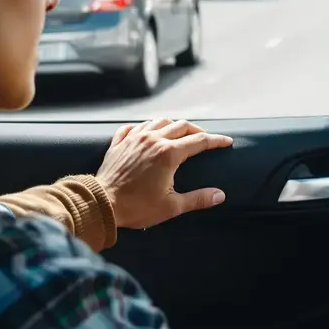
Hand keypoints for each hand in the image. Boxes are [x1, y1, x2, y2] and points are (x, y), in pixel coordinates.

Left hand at [95, 119, 232, 229]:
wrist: (102, 204)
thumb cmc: (136, 207)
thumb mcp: (172, 206)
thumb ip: (198, 199)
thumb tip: (220, 196)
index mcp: (169, 153)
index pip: (199, 141)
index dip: (216, 140)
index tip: (226, 142)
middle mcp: (153, 140)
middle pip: (181, 126)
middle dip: (197, 130)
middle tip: (205, 138)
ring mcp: (135, 138)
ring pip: (159, 121)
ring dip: (173, 124)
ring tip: (179, 132)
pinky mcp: (119, 143)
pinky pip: (134, 126)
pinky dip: (145, 126)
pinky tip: (147, 132)